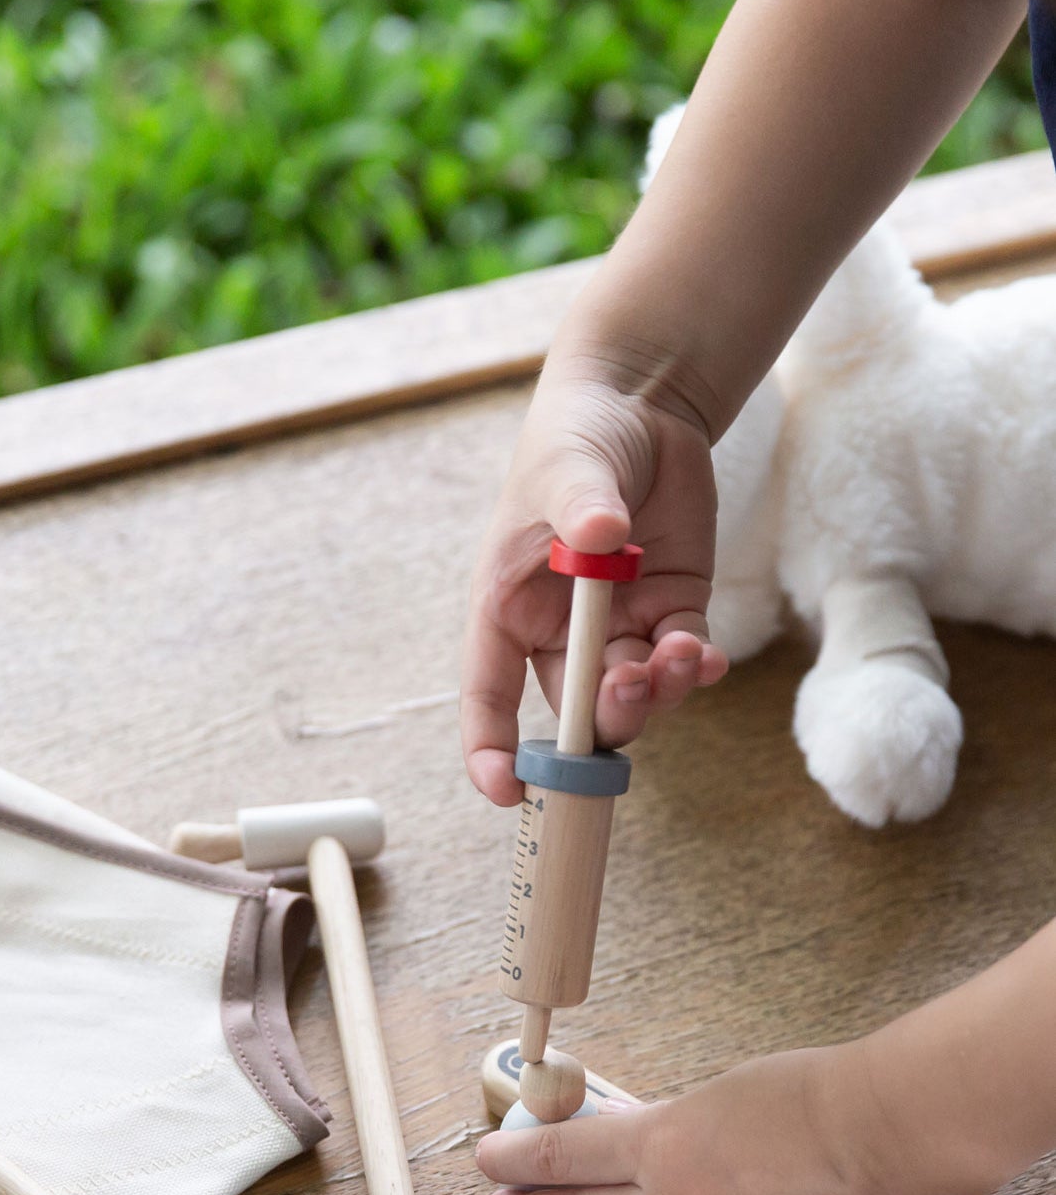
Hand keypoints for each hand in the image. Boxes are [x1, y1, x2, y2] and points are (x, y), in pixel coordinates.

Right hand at [462, 355, 727, 805]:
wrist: (642, 404)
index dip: (492, 749)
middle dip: (604, 714)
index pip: (488, 696)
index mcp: (508, 610)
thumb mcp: (570, 467)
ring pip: (635, 695)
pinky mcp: (673, 610)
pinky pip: (682, 660)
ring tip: (684, 656)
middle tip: (634, 683)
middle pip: (575, 709)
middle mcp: (560, 634)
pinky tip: (705, 655)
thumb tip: (602, 535)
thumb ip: (584, 505)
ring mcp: (620, 628)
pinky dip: (695, 668)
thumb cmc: (578, 438)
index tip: (509, 789)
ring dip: (659, 693)